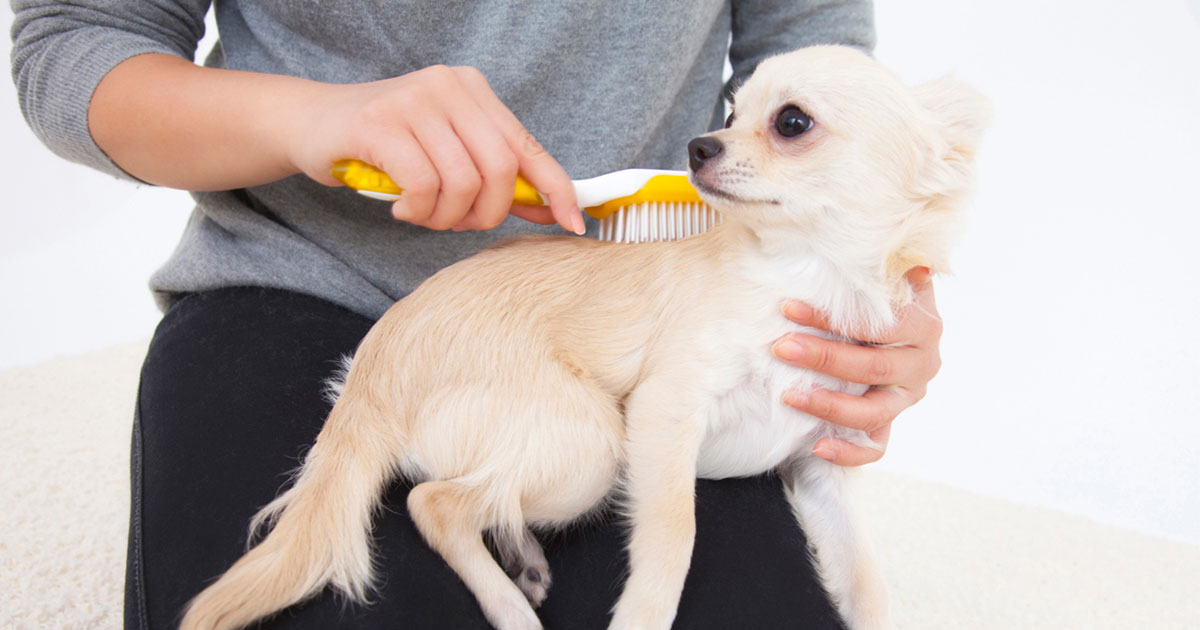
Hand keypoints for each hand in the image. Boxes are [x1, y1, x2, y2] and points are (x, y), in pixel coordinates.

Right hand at [290, 65, 583, 233]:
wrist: (312, 125)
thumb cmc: (386, 147)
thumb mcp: (447, 153)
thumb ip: (494, 175)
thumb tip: (550, 207)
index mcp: (475, 91)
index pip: (529, 147)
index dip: (557, 189)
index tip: (575, 224)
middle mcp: (450, 87)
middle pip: (501, 170)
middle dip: (486, 214)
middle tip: (458, 224)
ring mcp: (414, 100)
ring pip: (463, 182)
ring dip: (445, 218)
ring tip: (424, 216)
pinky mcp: (380, 122)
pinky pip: (423, 184)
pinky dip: (417, 211)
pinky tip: (402, 209)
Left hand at [771, 267, 942, 465]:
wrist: (878, 331)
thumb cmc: (864, 298)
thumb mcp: (874, 278)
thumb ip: (873, 265)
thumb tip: (869, 228)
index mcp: (923, 323)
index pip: (879, 323)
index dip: (833, 317)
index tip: (788, 308)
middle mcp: (922, 363)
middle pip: (873, 368)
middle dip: (823, 358)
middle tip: (781, 349)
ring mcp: (906, 398)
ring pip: (873, 412)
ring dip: (828, 405)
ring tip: (789, 395)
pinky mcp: (890, 425)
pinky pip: (875, 448)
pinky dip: (848, 451)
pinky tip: (817, 447)